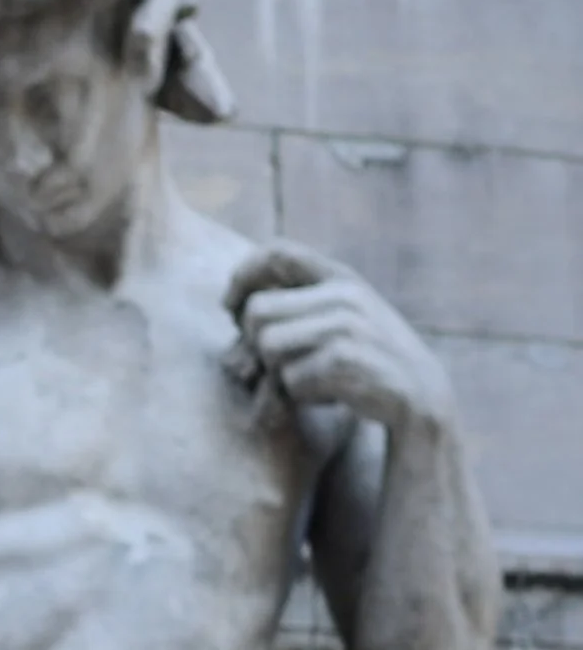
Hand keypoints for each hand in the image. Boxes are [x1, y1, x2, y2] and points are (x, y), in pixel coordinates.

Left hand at [224, 245, 452, 432]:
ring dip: (276, 374)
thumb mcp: (337, 323)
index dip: (242, 276)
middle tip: (274, 366)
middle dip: (253, 345)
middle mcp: (343, 294)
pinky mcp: (344, 358)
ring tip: (308, 380)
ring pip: (267, 347)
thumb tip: (232, 323)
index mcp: (340, 277)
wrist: (420, 397)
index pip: (278, 252)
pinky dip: (297, 397)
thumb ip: (295, 311)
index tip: (229, 306)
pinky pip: (288, 380)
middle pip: (256, 311)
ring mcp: (346, 324)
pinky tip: (328, 396)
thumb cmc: (364, 364)